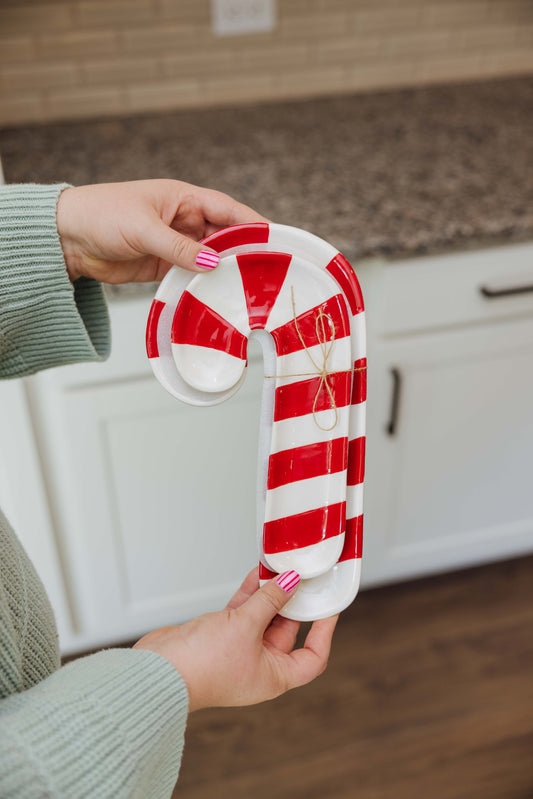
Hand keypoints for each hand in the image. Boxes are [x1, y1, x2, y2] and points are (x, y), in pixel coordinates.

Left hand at [56, 179, 266, 283]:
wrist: (67, 237)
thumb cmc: (101, 214)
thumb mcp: (144, 229)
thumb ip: (179, 247)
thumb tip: (213, 261)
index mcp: (182, 198)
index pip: (227, 209)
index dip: (252, 223)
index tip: (275, 237)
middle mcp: (183, 220)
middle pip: (224, 236)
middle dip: (243, 251)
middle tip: (267, 270)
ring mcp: (175, 244)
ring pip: (210, 258)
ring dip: (224, 271)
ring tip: (248, 288)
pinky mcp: (164, 266)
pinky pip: (192, 275)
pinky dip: (204, 285)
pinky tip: (218, 296)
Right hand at [133, 568, 337, 711]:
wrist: (159, 671)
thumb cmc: (202, 666)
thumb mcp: (246, 627)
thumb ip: (270, 602)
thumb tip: (291, 583)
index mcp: (274, 677)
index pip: (312, 658)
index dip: (324, 633)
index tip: (329, 608)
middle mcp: (259, 665)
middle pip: (287, 631)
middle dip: (293, 603)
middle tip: (302, 576)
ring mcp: (238, 650)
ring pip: (263, 617)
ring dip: (271, 593)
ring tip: (280, 567)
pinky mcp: (219, 635)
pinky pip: (243, 611)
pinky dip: (250, 593)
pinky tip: (257, 572)